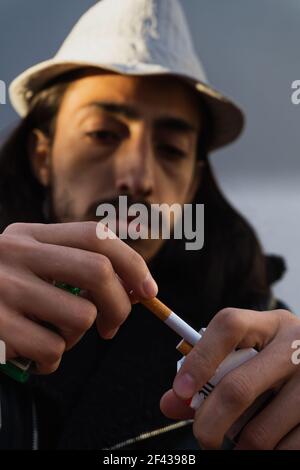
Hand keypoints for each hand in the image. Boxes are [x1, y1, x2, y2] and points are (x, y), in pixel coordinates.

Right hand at [0, 222, 156, 373]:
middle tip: (113, 325)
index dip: (132, 262)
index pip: (96, 235)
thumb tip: (134, 287)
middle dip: (120, 305)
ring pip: (81, 316)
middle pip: (98, 271)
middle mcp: (16, 253)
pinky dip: (55, 360)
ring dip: (80, 336)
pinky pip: (53, 350)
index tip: (148, 290)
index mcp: (31, 234)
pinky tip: (37, 353)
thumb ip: (71, 264)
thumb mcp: (27, 259)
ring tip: (58, 335)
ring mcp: (4, 289)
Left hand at [160, 307, 299, 448]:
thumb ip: (209, 375)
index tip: (180, 391)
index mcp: (271, 324)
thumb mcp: (250, 355)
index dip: (199, 359)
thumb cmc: (275, 364)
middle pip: (237, 388)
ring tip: (238, 442)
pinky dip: (266, 454)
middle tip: (203, 436)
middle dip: (208, 423)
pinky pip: (285, 450)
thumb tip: (170, 403)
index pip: (229, 326)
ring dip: (238, 447)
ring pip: (258, 433)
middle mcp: (296, 346)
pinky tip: (266, 444)